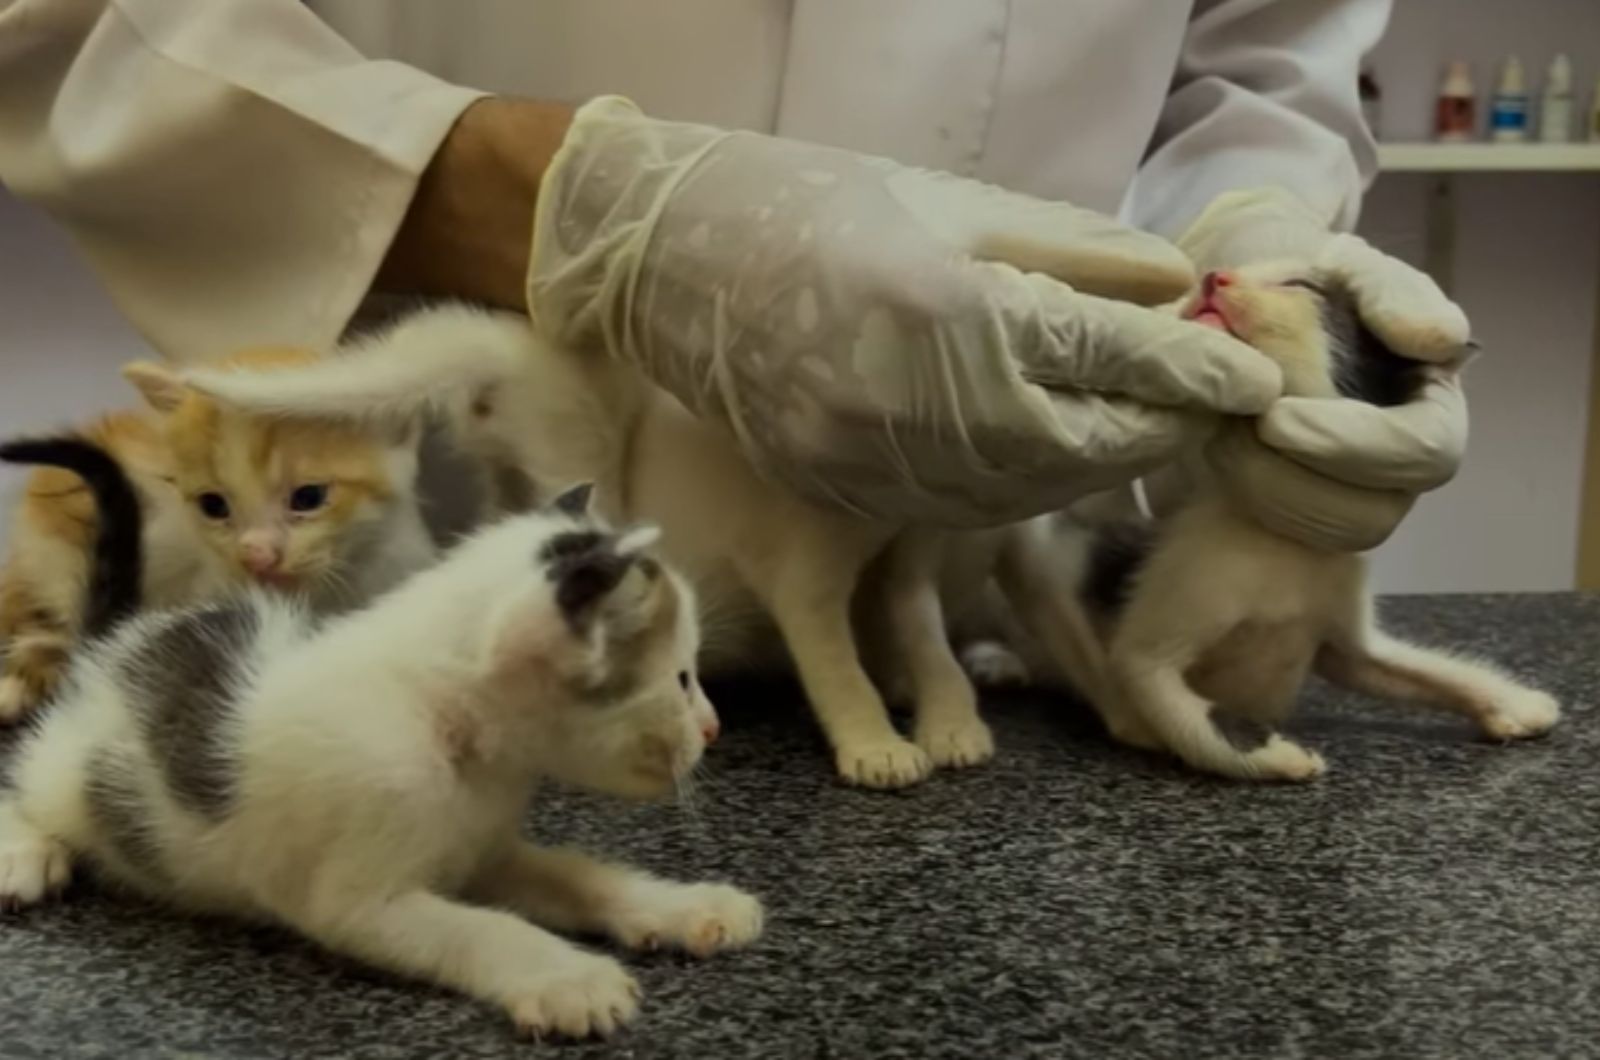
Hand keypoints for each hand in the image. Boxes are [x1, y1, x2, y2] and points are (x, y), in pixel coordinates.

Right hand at [527, 98, 1278, 526]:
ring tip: (1135, 428)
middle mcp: (911, 402)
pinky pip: (956, 508)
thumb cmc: (815, 202)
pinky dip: (1018, 487)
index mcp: (948, 307)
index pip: (1108, 355)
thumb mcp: (952, 200)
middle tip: (1204, 408)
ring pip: (1020, 492)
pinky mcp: (836, 488)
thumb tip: (1174, 285)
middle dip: (1154, 430)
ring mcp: (867, 460)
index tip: (1252, 382)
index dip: (1192, 371)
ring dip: (1092, 465)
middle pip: (1076, 446)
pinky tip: (1044, 453)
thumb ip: (1071, 250)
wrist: (670, 256)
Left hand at [1179, 189, 1470, 550]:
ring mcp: (1363, 500)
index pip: (1424, 451)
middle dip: (1290, 475)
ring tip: (1219, 431)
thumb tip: (1437, 341)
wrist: (1248, 322)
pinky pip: (1285, 541)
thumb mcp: (1347, 269)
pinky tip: (1218, 452)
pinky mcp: (1312, 520)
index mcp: (1432, 401)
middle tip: (1232, 428)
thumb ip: (1390, 293)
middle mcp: (1405, 466)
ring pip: (1322, 534)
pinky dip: (1243, 502)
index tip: (1273, 420)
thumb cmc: (1309, 289)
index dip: (1349, 446)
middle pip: (1371, 512)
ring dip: (1260, 486)